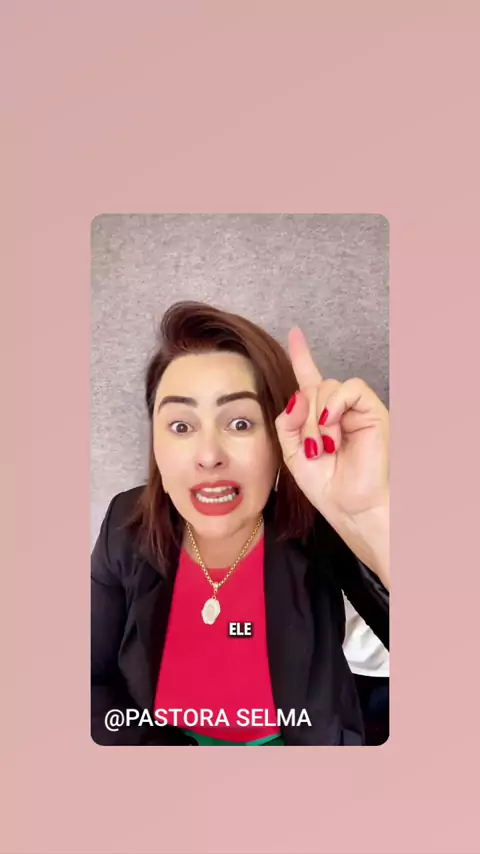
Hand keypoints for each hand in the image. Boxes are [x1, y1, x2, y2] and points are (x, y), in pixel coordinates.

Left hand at [275, 327, 388, 583]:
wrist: (351, 506)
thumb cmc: (326, 485)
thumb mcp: (292, 453)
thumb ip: (287, 422)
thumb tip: (298, 396)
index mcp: (318, 417)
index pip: (309, 379)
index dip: (302, 355)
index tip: (294, 333)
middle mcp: (338, 409)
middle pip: (311, 388)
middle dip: (303, 418)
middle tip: (312, 448)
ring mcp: (356, 409)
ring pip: (326, 388)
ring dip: (317, 419)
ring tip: (325, 446)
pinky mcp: (373, 410)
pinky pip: (350, 388)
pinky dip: (336, 404)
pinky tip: (332, 423)